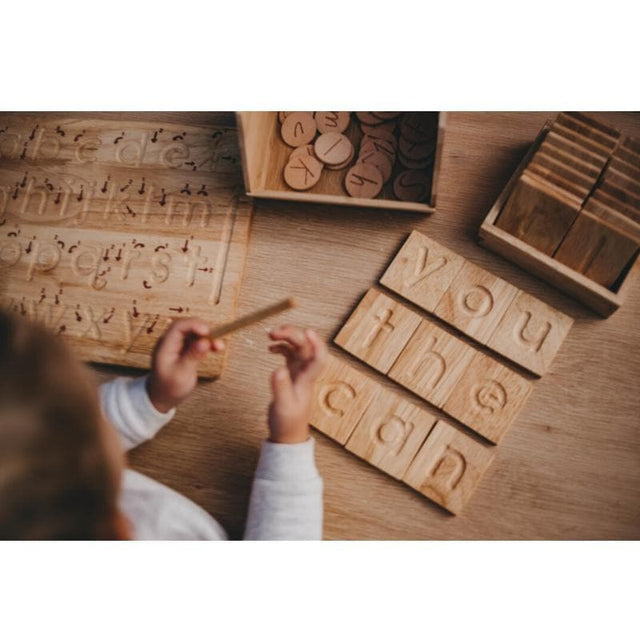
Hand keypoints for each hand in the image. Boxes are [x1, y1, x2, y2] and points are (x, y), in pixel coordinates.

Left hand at [146, 317, 224, 413]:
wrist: (161, 397)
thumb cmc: (169, 388)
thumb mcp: (181, 374)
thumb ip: (192, 357)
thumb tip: (204, 342)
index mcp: (165, 346)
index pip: (178, 327)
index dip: (194, 325)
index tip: (207, 332)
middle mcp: (170, 342)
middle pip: (188, 326)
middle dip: (204, 330)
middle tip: (217, 341)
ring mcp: (177, 345)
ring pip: (194, 333)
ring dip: (208, 337)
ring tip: (219, 347)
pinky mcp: (185, 349)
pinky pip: (197, 341)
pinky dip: (207, 343)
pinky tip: (216, 348)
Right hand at [267, 325, 326, 443]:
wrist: (288, 435)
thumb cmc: (288, 424)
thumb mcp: (282, 407)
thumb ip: (281, 388)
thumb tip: (278, 369)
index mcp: (307, 380)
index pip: (318, 357)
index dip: (316, 343)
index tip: (306, 331)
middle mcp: (305, 373)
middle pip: (305, 346)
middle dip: (292, 334)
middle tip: (273, 332)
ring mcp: (299, 372)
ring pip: (297, 347)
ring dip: (286, 337)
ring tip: (270, 335)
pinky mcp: (291, 374)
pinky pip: (289, 354)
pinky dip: (281, 347)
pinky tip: (270, 348)